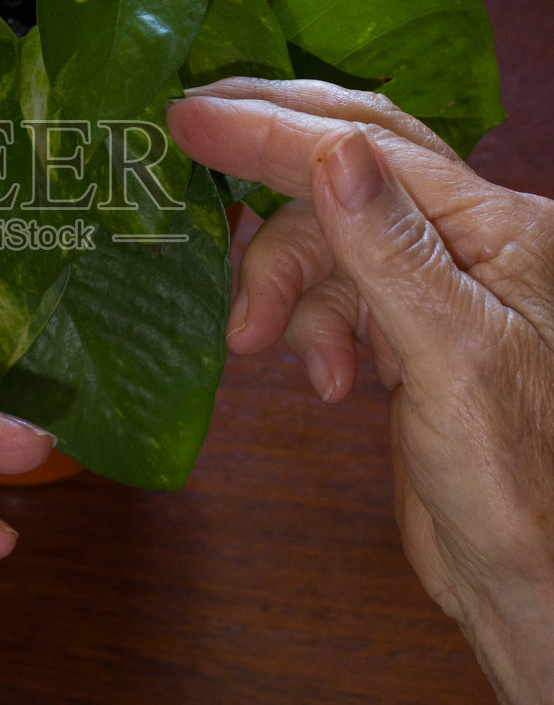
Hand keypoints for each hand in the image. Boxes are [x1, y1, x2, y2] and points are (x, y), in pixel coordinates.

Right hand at [167, 78, 553, 633]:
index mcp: (500, 224)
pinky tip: (326, 383)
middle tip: (193, 194)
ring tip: (260, 347)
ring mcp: (439, 286)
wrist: (535, 586)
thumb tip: (333, 152)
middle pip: (346, 176)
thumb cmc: (516, 483)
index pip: (370, 146)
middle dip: (271, 198)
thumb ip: (389, 251)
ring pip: (329, 243)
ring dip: (287, 289)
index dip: (272, 128)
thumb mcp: (452, 358)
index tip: (186, 117)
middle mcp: (472, 239)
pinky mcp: (411, 333)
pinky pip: (337, 296)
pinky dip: (311, 329)